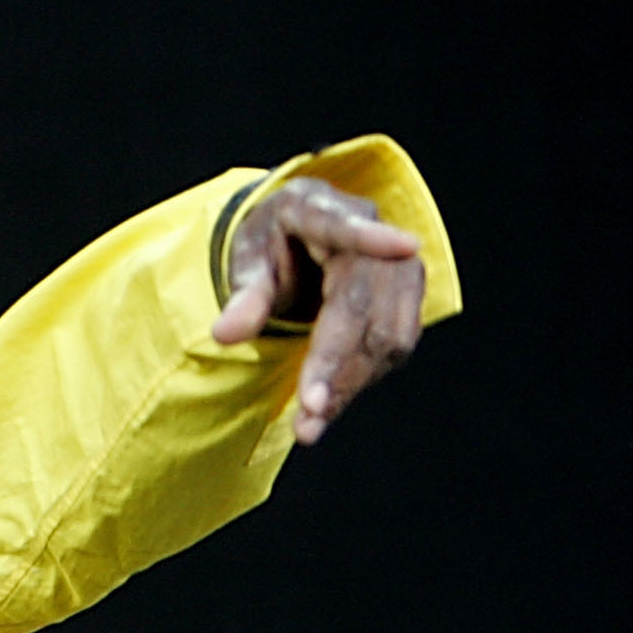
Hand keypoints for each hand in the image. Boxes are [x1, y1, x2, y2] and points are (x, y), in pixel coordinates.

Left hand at [210, 175, 426, 445]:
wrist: (301, 237)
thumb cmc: (270, 244)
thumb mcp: (246, 262)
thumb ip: (242, 296)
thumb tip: (225, 335)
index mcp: (317, 209)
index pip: (346, 226)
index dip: (374, 237)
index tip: (403, 246)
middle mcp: (370, 229)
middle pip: (361, 302)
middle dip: (336, 363)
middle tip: (309, 414)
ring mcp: (397, 263)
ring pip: (387, 330)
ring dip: (352, 382)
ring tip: (312, 422)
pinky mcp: (407, 294)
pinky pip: (395, 343)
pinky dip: (362, 378)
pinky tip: (332, 402)